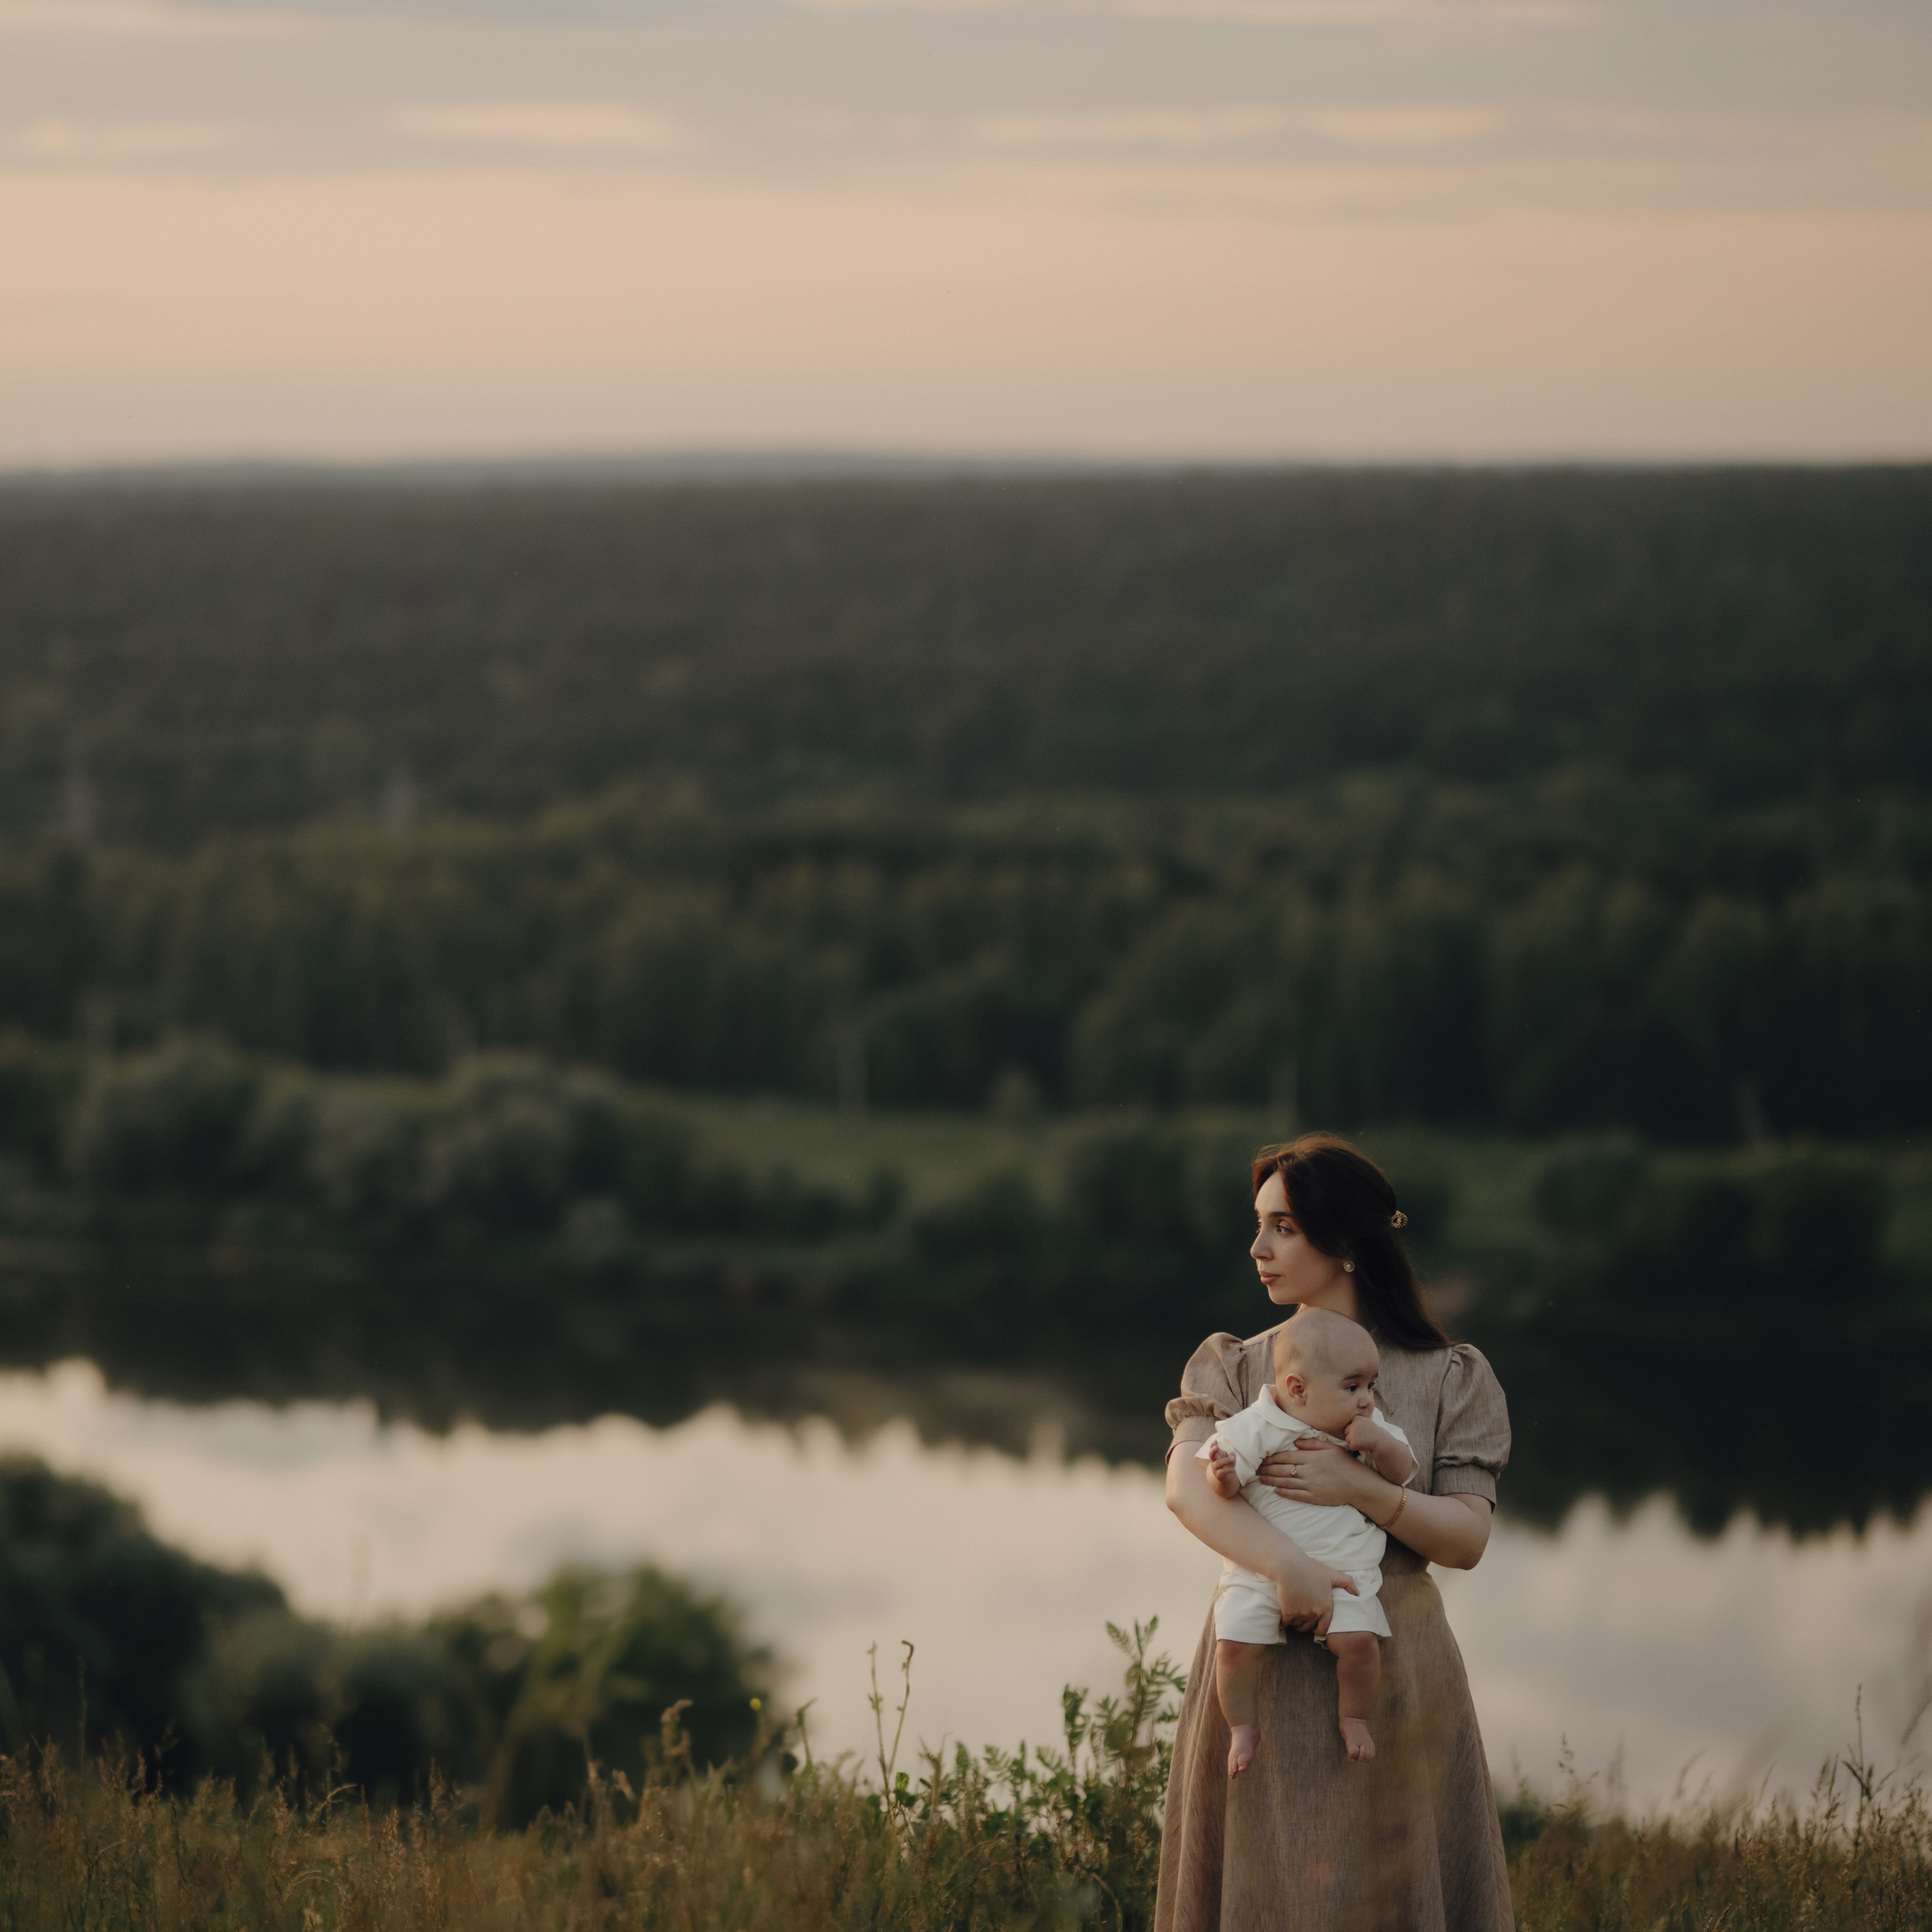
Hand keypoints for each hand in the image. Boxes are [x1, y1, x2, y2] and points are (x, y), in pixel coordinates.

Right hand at [1205, 1444, 1242, 1498]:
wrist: (1228, 1477)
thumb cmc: (1228, 1464)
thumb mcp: (1231, 1457)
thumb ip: (1231, 1454)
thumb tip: (1231, 1457)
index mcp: (1216, 1455)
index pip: (1212, 1449)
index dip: (1212, 1445)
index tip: (1215, 1441)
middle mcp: (1213, 1461)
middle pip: (1210, 1455)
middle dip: (1213, 1450)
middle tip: (1217, 1447)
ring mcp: (1215, 1468)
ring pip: (1218, 1463)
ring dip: (1226, 1460)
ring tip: (1233, 1459)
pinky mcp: (1218, 1475)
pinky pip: (1222, 1472)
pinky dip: (1229, 1470)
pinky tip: (1234, 1469)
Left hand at [1257, 1438, 1373, 1509]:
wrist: (1359, 1486)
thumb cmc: (1346, 1464)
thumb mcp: (1331, 1448)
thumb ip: (1312, 1444)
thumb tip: (1295, 1442)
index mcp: (1312, 1458)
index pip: (1287, 1456)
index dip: (1273, 1457)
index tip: (1262, 1457)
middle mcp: (1309, 1471)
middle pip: (1283, 1470)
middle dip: (1268, 1468)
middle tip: (1256, 1468)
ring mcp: (1311, 1486)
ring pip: (1286, 1483)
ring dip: (1271, 1481)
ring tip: (1261, 1478)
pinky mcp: (1315, 1498)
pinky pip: (1296, 1495)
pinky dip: (1284, 1493)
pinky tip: (1275, 1491)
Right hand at [1272, 1550, 1359, 1639]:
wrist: (1289, 1565)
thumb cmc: (1310, 1568)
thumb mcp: (1331, 1574)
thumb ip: (1347, 1582)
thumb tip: (1358, 1593)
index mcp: (1326, 1607)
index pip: (1323, 1629)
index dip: (1317, 1627)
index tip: (1312, 1623)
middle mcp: (1315, 1613)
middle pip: (1308, 1628)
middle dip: (1305, 1625)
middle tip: (1301, 1616)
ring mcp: (1301, 1614)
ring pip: (1297, 1626)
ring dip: (1295, 1622)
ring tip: (1293, 1613)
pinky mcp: (1288, 1612)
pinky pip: (1285, 1623)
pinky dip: (1284, 1621)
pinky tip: (1284, 1613)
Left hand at [1342, 1416, 1385, 1457]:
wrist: (1381, 1441)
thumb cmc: (1372, 1431)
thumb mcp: (1364, 1421)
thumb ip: (1355, 1419)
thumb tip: (1343, 1414)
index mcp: (1356, 1418)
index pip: (1348, 1424)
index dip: (1355, 1429)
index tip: (1363, 1430)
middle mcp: (1353, 1425)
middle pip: (1346, 1431)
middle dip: (1352, 1435)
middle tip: (1363, 1436)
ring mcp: (1353, 1434)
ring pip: (1347, 1439)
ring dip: (1354, 1441)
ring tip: (1363, 1440)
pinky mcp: (1353, 1443)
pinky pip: (1350, 1446)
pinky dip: (1356, 1447)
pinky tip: (1363, 1445)